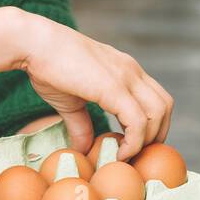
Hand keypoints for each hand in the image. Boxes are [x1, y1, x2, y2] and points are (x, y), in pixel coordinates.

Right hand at [10, 8, 172, 158]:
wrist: (34, 44)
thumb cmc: (47, 67)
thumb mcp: (69, 102)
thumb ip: (81, 125)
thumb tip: (84, 149)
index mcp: (125, 70)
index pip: (156, 99)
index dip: (152, 126)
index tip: (134, 146)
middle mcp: (131, 71)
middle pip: (165, 106)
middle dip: (156, 135)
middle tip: (134, 155)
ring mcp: (125, 77)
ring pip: (158, 113)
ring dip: (146, 141)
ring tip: (125, 156)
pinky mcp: (113, 87)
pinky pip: (138, 121)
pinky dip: (133, 142)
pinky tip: (118, 154)